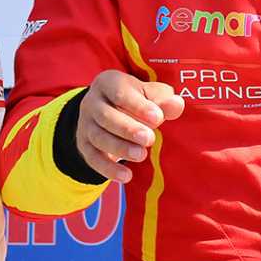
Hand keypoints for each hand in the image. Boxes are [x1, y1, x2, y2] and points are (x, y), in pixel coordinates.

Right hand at [75, 70, 185, 185]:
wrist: (109, 109)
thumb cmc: (136, 99)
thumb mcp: (149, 93)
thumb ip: (163, 99)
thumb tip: (176, 104)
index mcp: (108, 83)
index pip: (119, 93)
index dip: (138, 106)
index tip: (158, 118)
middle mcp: (92, 102)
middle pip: (105, 116)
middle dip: (127, 128)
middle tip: (149, 139)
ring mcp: (85, 124)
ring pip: (98, 137)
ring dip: (119, 147)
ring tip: (141, 155)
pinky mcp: (84, 144)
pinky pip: (93, 157)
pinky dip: (108, 169)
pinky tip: (126, 176)